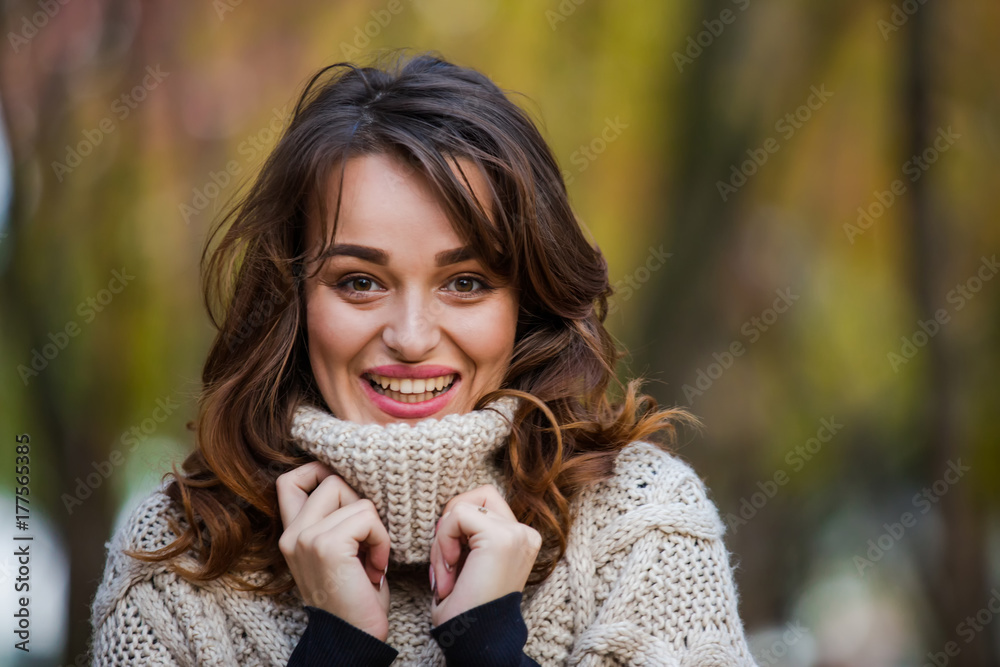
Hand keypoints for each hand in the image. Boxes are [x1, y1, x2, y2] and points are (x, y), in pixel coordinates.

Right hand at [277, 461, 391, 640]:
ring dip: (375, 527)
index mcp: (291, 534)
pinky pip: (367, 516)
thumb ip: (333, 518)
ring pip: (355, 497)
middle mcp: (292, 534)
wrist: (353, 639)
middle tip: (365, 541)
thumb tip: (354, 480)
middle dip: (359, 503)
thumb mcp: (338, 550)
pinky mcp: (326, 546)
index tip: (347, 497)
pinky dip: (381, 539)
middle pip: (330, 479)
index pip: (289, 479)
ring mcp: (305, 539)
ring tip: (370, 559)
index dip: (319, 473)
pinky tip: (375, 566)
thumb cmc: (355, 595)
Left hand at [429, 484, 541, 626]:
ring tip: (447, 574)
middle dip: (450, 526)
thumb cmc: (466, 607)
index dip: (456, 527)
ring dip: (443, 539)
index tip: (452, 566)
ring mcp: (517, 534)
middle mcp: (525, 533)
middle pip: (476, 496)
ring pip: (462, 506)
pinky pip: (457, 515)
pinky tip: (450, 569)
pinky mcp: (501, 537)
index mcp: (521, 539)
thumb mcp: (470, 560)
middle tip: (447, 565)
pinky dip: (443, 541)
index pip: (482, 503)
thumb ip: (468, 532)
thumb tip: (447, 511)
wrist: (474, 639)